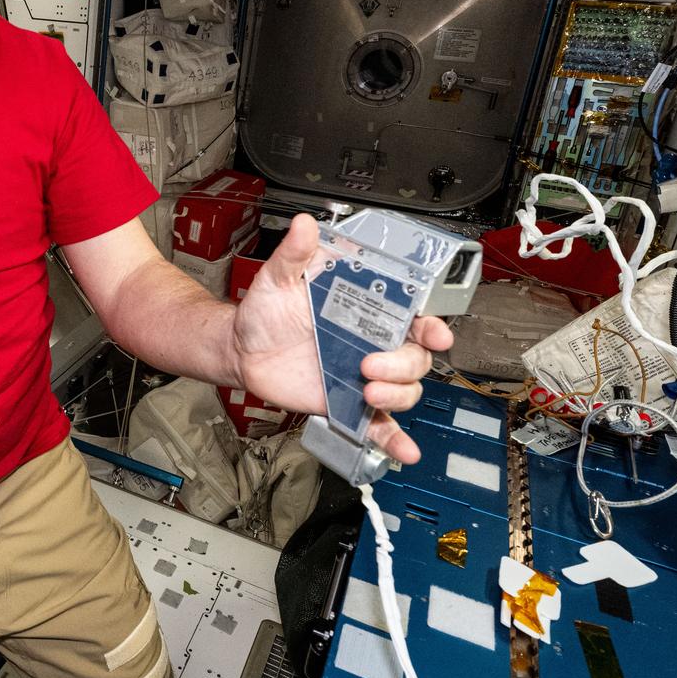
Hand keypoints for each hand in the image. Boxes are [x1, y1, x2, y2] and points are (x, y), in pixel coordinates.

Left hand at [231, 213, 455, 464]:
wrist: (242, 350)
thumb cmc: (265, 311)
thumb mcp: (277, 279)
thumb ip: (293, 255)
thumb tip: (304, 225)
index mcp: (366, 309)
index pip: (414, 315)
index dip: (431, 324)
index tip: (434, 332)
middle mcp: (373, 342)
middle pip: (415, 358)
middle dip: (403, 364)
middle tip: (369, 365)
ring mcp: (365, 375)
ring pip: (406, 390)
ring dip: (398, 396)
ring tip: (367, 393)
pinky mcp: (350, 403)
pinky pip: (380, 425)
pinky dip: (395, 439)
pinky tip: (404, 452)